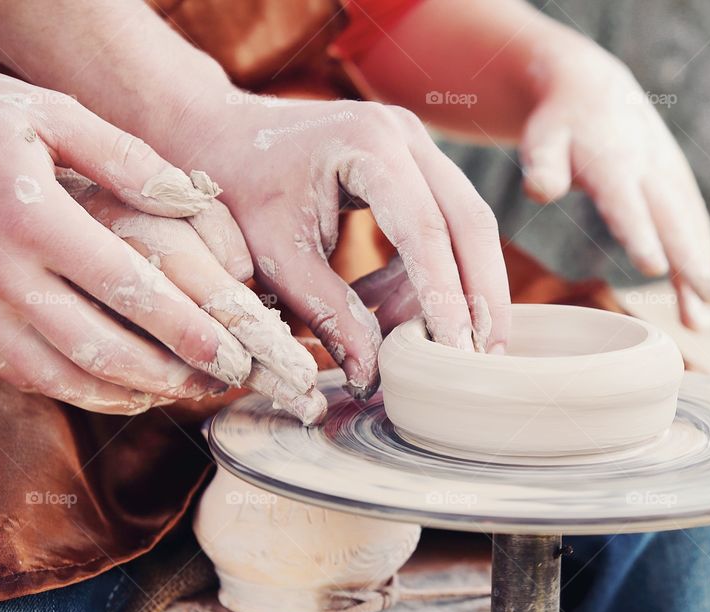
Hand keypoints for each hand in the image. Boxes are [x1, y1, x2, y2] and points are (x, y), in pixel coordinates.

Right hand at [0, 66, 312, 414]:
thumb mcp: (49, 113)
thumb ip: (124, 157)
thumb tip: (190, 200)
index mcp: (29, 216)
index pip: (128, 288)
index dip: (187, 329)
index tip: (234, 351)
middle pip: (101, 347)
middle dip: (172, 374)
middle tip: (224, 378)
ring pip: (64, 377)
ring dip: (133, 393)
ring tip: (186, 390)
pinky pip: (28, 376)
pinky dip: (83, 392)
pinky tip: (128, 389)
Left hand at [164, 94, 512, 396]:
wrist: (223, 136)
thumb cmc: (240, 189)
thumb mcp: (278, 258)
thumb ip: (329, 314)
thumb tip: (373, 378)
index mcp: (368, 144)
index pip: (424, 229)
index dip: (445, 295)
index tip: (458, 350)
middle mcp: (404, 135)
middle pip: (469, 222)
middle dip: (481, 294)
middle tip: (485, 354)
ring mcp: (415, 147)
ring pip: (463, 227)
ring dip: (447, 290)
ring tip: (406, 340)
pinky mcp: (413, 167)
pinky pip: (438, 229)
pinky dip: (419, 276)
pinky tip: (377, 305)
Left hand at [519, 37, 709, 328]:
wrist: (594, 90)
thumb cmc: (559, 125)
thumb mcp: (542, 139)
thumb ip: (542, 166)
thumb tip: (540, 190)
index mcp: (612, 162)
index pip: (625, 204)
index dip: (640, 235)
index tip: (656, 269)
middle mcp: (648, 170)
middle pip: (672, 221)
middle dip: (692, 262)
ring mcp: (668, 176)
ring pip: (689, 227)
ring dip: (703, 270)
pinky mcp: (677, 184)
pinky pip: (693, 224)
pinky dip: (702, 257)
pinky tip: (706, 297)